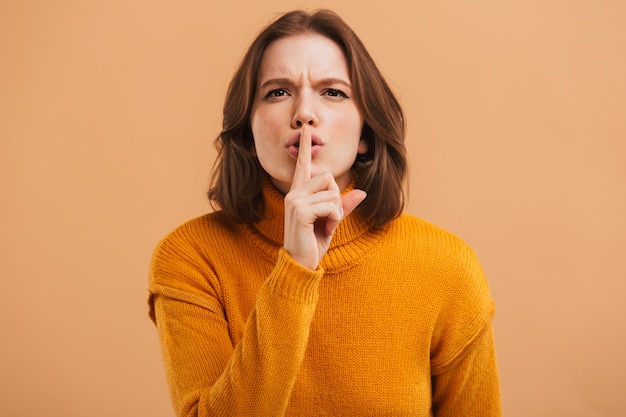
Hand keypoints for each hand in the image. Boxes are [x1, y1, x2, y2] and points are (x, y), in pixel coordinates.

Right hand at [283, 125, 366, 269]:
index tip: (305, 130)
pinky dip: (335, 218)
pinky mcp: (300, 211)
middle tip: (328, 218)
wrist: (301, 264)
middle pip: (328, 177)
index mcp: (299, 193)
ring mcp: (294, 200)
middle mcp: (294, 193)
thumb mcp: (332, 222)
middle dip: (336, 198)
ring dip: (336, 212)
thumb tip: (362, 192)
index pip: (303, 165)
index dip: (306, 147)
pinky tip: (325, 229)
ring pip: (331, 192)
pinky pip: (330, 205)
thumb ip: (343, 206)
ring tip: (325, 225)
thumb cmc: (313, 243)